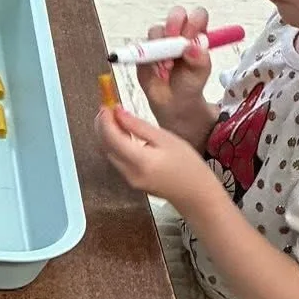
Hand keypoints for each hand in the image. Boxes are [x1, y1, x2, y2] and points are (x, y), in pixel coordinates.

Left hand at [96, 106, 219, 211]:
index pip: (111, 138)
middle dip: (102, 126)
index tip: (106, 105)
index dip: (105, 120)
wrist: (196, 193)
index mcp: (140, 161)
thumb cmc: (188, 164)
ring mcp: (128, 179)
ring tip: (115, 118)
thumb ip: (139, 126)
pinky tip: (122, 134)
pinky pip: (116, 160)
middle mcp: (129, 172)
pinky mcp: (130, 181)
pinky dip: (115, 145)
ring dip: (107, 135)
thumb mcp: (166, 139)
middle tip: (108, 109)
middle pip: (105, 146)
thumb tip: (118, 113)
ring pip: (108, 153)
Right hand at [136, 6, 215, 122]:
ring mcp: (161, 41)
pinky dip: (148, 58)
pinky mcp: (144, 50)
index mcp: (196, 36)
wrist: (173, 102)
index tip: (189, 38)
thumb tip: (192, 46)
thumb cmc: (189, 84)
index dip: (193, 22)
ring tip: (167, 67)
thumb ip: (200, 59)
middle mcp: (179, 34)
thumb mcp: (201, 73)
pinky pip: (141, 46)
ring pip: (156, 30)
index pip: (197, 16)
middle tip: (174, 41)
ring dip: (161, 47)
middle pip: (176, 14)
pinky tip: (156, 71)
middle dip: (174, 24)